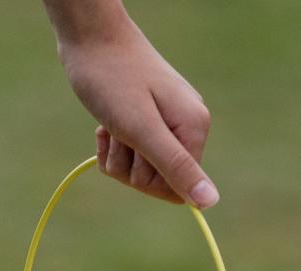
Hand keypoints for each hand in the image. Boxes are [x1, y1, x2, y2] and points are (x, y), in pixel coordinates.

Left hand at [44, 2, 217, 207]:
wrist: (90, 39)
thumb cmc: (113, 80)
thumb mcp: (142, 130)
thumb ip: (176, 166)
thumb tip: (210, 202)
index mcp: (194, 129)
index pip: (180, 189)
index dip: (150, 181)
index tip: (135, 151)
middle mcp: (186, 127)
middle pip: (158, 182)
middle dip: (129, 167)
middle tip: (118, 133)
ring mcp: (165, 124)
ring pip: (139, 171)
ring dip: (117, 155)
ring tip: (109, 126)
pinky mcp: (144, 121)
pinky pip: (128, 156)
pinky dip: (110, 147)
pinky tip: (104, 127)